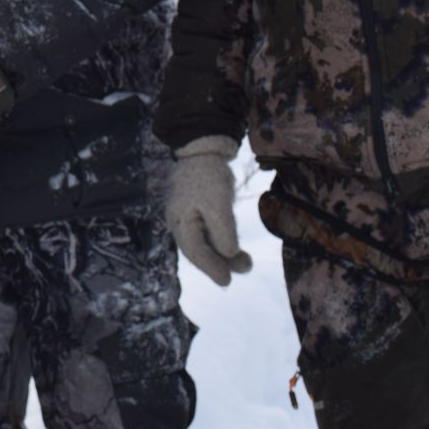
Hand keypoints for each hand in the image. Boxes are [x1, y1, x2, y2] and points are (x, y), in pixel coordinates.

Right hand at [166, 135, 252, 285]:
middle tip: (245, 269)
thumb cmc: (207, 175)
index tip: (227, 281)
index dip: (211, 268)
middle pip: (200, 250)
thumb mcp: (217, 204)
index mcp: (181, 221)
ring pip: (207, 243)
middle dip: (222, 263)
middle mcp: (182, 222)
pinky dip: (224, 241)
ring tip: (248, 261)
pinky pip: (211, 232)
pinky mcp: (200, 210)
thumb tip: (229, 253)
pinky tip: (236, 247)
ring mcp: (191, 216)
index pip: (195, 252)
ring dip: (226, 253)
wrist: (203, 147)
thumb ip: (223, 231)